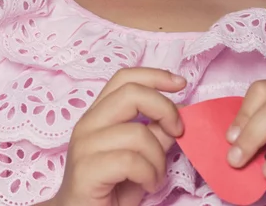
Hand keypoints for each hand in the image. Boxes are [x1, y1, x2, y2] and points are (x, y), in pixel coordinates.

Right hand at [57, 67, 186, 205]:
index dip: (155, 75)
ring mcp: (84, 145)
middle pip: (131, 93)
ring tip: (156, 176)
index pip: (124, 77)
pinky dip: (150, 174)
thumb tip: (177, 117)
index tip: (180, 84)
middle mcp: (88, 123)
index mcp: (99, 113)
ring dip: (159, 158)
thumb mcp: (141, 157)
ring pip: (138, 132)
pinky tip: (148, 185)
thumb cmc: (112, 189)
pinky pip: (131, 160)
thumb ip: (155, 134)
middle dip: (164, 108)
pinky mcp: (86, 170)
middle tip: (178, 131)